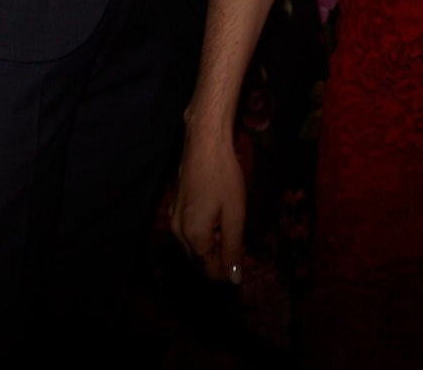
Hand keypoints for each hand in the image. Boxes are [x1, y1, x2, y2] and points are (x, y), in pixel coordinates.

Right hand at [171, 124, 246, 283]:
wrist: (204, 144)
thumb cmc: (223, 178)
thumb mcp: (235, 216)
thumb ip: (234, 249)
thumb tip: (234, 278)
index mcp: (193, 236)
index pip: (210, 271)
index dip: (230, 270)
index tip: (247, 258)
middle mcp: (178, 231)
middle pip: (200, 261)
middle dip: (222, 258)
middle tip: (242, 242)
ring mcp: (174, 218)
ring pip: (195, 247)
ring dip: (215, 245)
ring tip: (232, 226)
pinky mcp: (175, 208)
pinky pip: (190, 233)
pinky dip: (206, 234)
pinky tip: (219, 217)